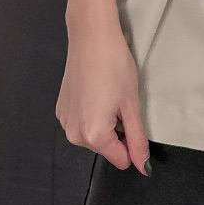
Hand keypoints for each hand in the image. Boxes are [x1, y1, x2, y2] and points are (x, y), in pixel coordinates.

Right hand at [56, 8, 151, 174]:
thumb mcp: (132, 105)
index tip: (133, 118)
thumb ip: (137, 140)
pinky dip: (92, 113)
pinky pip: (82, 122)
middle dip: (117, 131)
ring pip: (94, 135)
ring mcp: (64, 122)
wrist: (91, 37)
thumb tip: (143, 168)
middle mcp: (73, 134)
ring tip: (108, 93)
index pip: (120, 159)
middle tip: (120, 101)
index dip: (132, 143)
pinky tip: (96, 90)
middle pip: (106, 148)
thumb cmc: (115, 66)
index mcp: (93, 135)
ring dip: (105, 122)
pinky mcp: (60, 109)